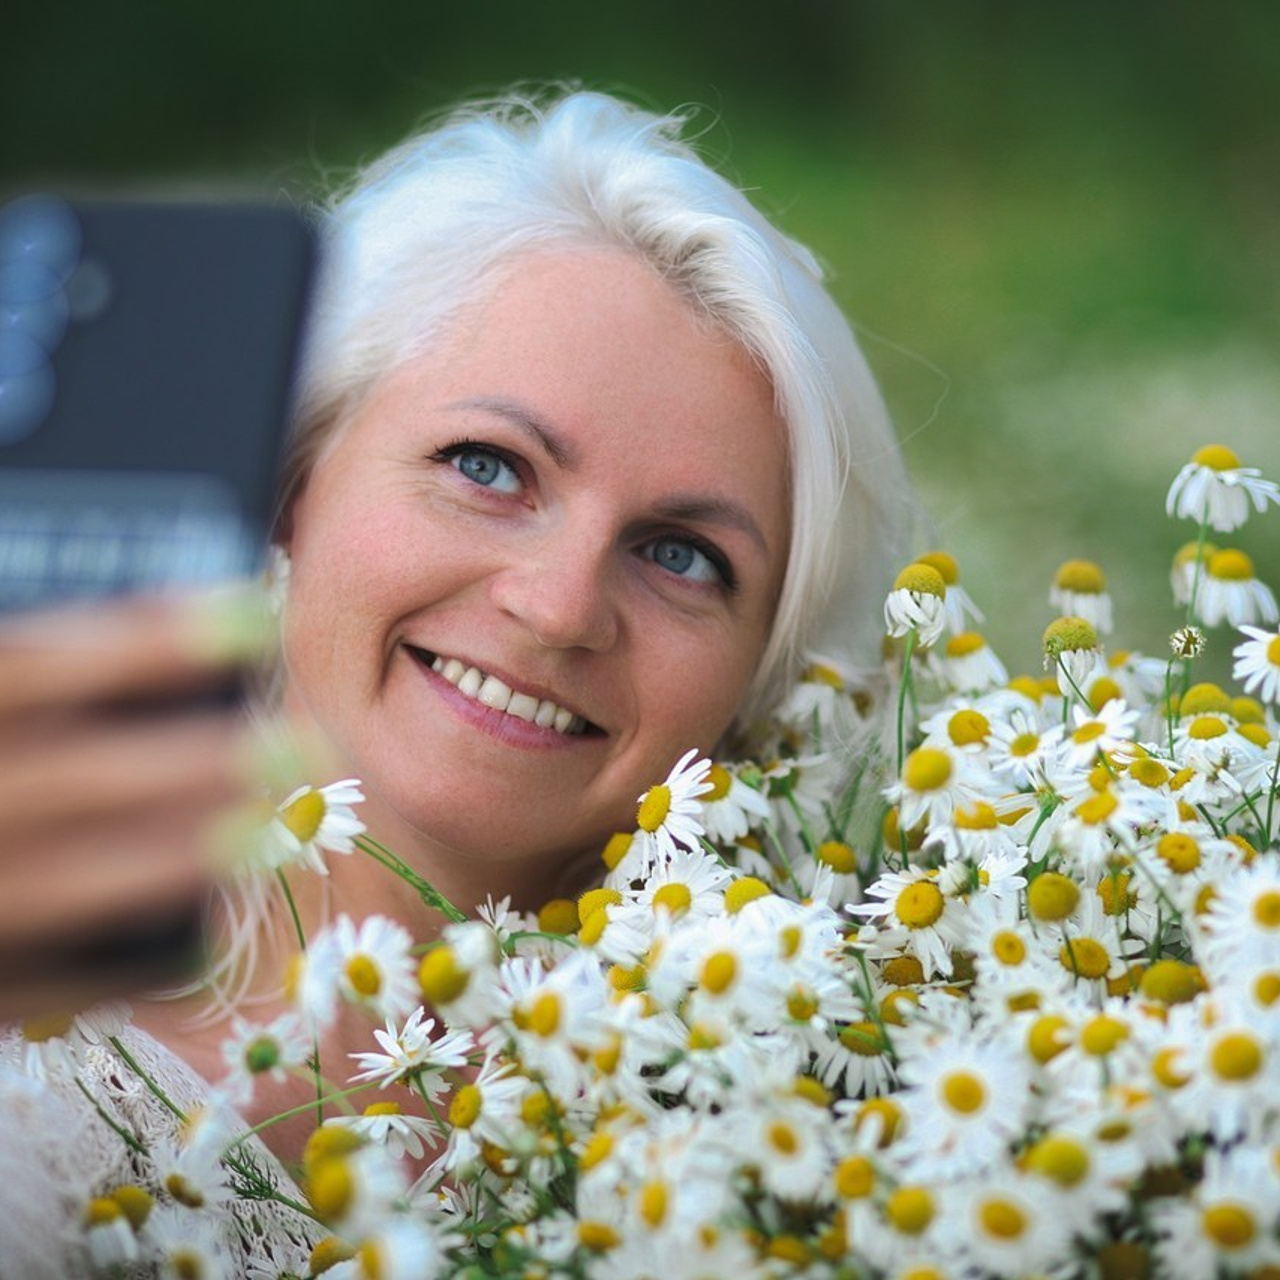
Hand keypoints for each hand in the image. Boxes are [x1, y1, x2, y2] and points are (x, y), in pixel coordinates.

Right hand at [0, 592, 264, 1021]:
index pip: (32, 667)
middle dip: (188, 764)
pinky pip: (29, 982)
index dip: (145, 639)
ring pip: (56, 883)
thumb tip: (111, 623)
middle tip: (297, 745)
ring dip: (167, 858)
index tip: (252, 615)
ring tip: (263, 832)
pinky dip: (109, 967)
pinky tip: (189, 941)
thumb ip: (13, 658)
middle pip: (65, 780)